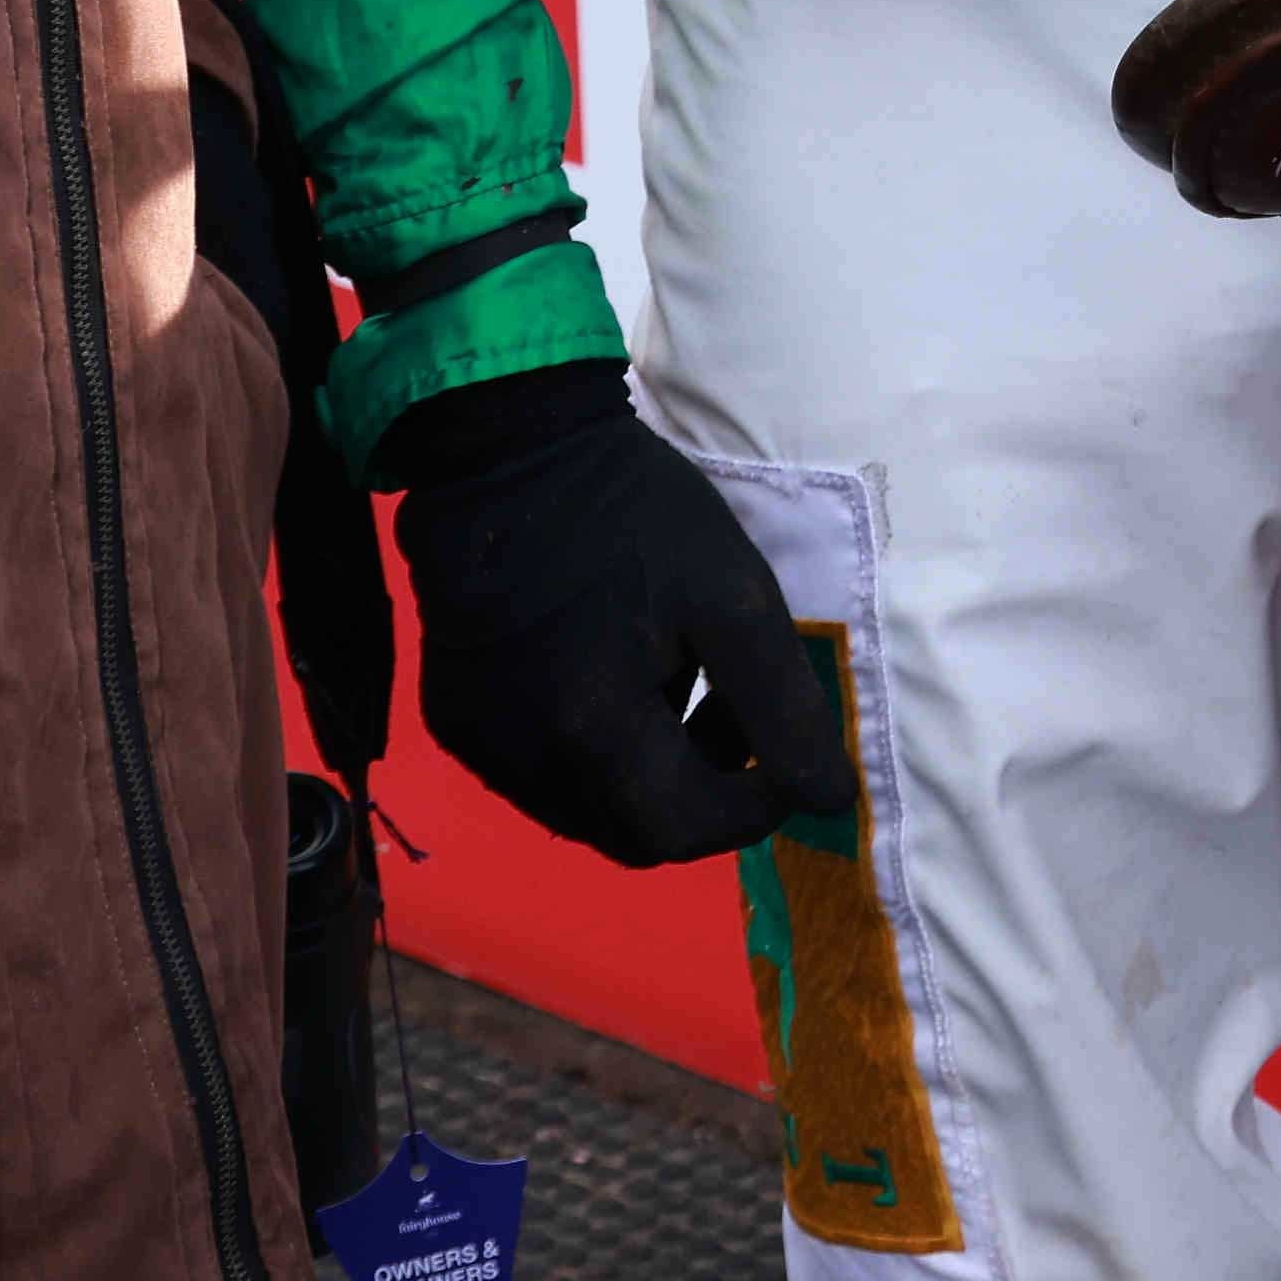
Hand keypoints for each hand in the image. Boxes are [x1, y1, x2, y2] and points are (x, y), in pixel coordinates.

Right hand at [378, 364, 838, 865]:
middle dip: (700, 795)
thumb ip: (783, 707)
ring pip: (585, 812)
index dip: (750, 808)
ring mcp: (480, 745)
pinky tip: (600, 674)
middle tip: (727, 715)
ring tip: (666, 683)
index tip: (780, 755)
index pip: (688, 831)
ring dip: (642, 778)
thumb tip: (826, 800)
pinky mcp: (453, 720)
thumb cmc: (631, 515)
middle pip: (635, 835)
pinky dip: (585, 752)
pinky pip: (535, 773)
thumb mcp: (732, 596)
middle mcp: (525, 760)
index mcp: (592, 730)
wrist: (504, 445)